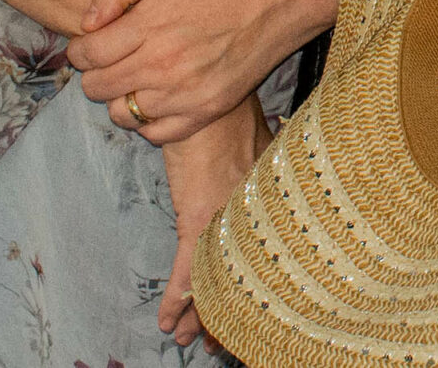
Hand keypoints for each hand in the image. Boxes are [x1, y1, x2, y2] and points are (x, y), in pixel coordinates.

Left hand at [71, 0, 333, 144]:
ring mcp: (185, 93)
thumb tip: (88, 24)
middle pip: (98, 87)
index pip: (87, 56)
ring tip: (135, 74)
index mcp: (148, 27)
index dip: (79, 49)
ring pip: (122, 113)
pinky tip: (157, 95)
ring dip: (119, 94)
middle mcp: (163, 66)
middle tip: (112, 56)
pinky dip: (147, 119)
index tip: (89, 42)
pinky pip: (155, 132)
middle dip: (95, 71)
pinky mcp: (207, 110)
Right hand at [157, 96, 269, 347]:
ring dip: (197, 313)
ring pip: (215, 280)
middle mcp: (253, 214)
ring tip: (188, 338)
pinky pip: (188, 270)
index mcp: (267, 200)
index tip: (250, 306)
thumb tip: (270, 152)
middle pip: (242, 276)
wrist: (206, 98)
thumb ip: (267, 154)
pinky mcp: (198, 217)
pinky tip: (167, 323)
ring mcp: (226, 218)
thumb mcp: (262, 138)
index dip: (254, 285)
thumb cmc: (231, 112)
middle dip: (226, 310)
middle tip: (217, 340)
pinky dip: (177, 298)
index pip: (262, 254)